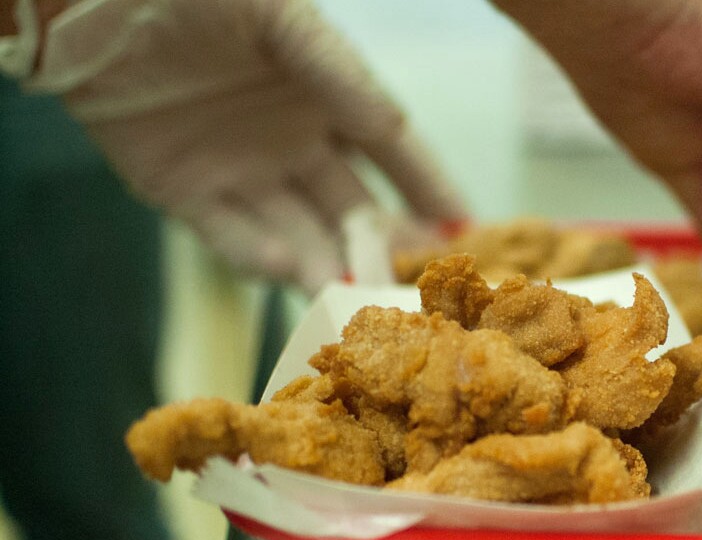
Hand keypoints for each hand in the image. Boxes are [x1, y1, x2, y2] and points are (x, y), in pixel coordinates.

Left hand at [26, 0, 465, 292]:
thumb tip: (398, 129)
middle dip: (382, 249)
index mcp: (323, 96)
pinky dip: (258, 256)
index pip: (391, 151)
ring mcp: (238, 171)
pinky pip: (228, 234)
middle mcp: (290, 142)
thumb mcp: (284, 20)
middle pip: (350, 209)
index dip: (430, 188)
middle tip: (407, 290)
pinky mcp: (180, 191)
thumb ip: (341, 74)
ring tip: (349, 296)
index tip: (466, 231)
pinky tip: (286, 268)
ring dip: (324, 267)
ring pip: (297, 234)